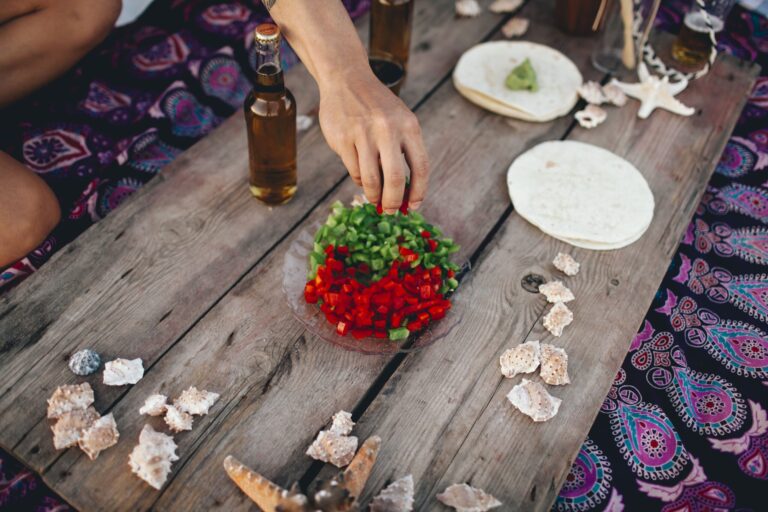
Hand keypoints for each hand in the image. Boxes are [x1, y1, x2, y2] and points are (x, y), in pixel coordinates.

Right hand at [317, 70, 428, 212]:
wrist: (346, 79)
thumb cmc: (377, 107)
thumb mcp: (399, 121)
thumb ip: (404, 152)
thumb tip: (404, 194)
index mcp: (409, 126)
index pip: (420, 166)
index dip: (418, 192)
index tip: (413, 206)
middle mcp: (387, 129)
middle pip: (395, 179)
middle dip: (392, 201)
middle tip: (389, 211)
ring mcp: (363, 133)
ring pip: (371, 179)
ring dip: (373, 195)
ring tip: (374, 198)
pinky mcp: (342, 138)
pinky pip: (353, 171)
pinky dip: (358, 179)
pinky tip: (360, 175)